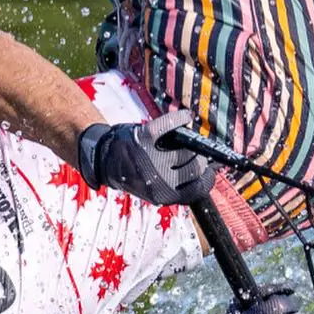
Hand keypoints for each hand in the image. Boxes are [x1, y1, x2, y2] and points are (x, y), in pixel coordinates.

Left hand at [77, 108, 215, 205]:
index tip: (208, 169)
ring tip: (183, 141)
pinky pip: (171, 123)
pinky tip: (184, 117)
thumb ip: (179, 185)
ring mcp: (151, 158)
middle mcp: (158, 180)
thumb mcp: (156, 189)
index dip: (207, 177)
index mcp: (164, 195)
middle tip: (192, 153)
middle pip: (196, 166)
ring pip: (187, 148)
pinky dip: (179, 118)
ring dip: (188, 142)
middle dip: (198, 158)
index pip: (200, 188)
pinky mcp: (144, 138)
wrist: (103, 160)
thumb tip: (210, 170)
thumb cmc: (134, 173)